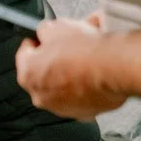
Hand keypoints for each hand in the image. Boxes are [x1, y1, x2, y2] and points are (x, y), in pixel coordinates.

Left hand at [14, 16, 128, 120]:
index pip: (24, 54)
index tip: (44, 37)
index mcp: (29, 75)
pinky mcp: (86, 113)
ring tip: (89, 52)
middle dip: (57, 55)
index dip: (36, 41)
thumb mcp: (56, 27)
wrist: (116, 67)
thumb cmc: (85, 50)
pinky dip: (87, 83)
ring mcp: (64, 108)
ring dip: (73, 69)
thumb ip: (44, 31)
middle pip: (45, 71)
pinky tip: (98, 68)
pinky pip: (82, 94)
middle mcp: (42, 97)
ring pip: (64, 84)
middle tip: (70, 42)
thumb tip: (46, 31)